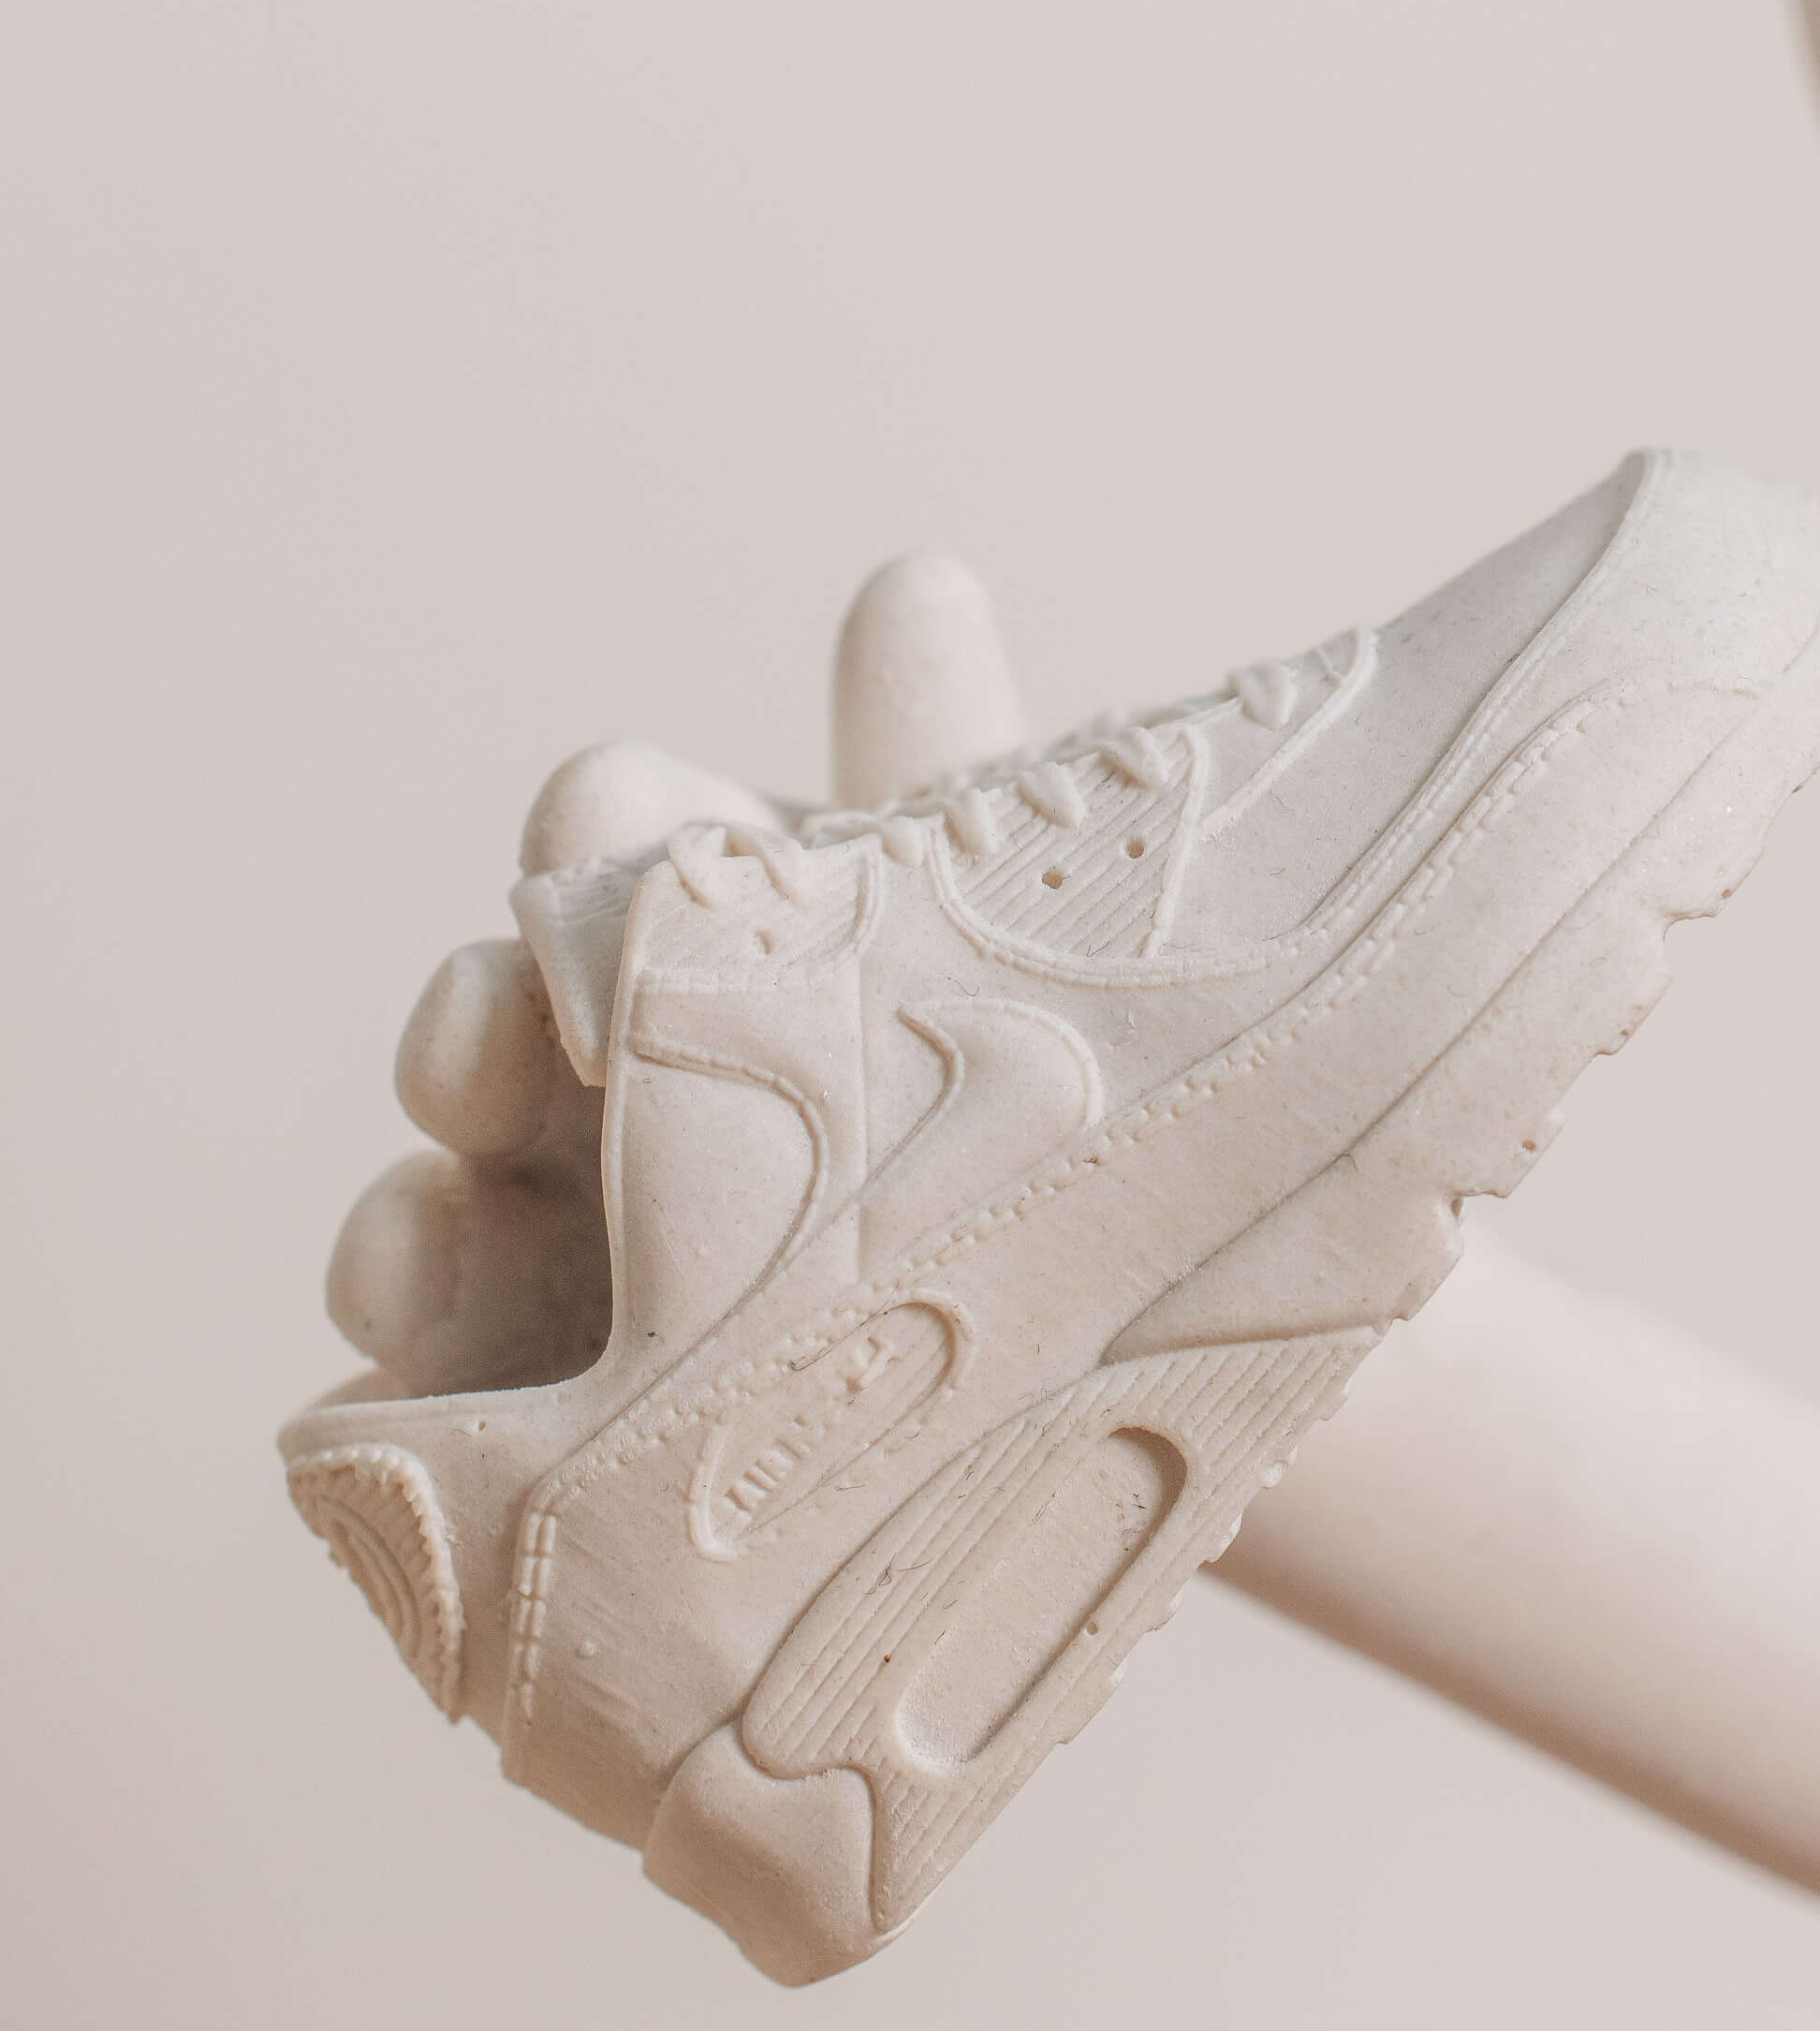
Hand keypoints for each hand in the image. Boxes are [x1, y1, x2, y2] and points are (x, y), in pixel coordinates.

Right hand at [323, 556, 1025, 1398]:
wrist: (1201, 1374)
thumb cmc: (1092, 1112)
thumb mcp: (1055, 955)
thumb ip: (961, 782)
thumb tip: (907, 579)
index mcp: (733, 940)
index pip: (627, 839)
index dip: (606, 833)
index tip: (604, 827)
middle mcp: (629, 1095)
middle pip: (499, 1034)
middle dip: (474, 1027)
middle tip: (486, 1051)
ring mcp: (588, 1273)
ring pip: (442, 1229)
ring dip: (407, 1227)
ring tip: (415, 1248)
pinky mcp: (575, 1452)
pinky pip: (456, 1439)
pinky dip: (420, 1421)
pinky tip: (417, 1409)